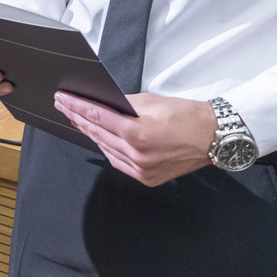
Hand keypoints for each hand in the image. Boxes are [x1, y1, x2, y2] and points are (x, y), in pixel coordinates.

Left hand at [55, 91, 217, 185]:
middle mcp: (137, 155)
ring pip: (106, 149)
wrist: (213, 137)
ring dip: (91, 134)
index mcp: (137, 133)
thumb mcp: (151, 101)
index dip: (76, 106)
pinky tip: (99, 139)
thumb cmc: (187, 116)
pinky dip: (107, 149)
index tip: (63, 98)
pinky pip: (118, 163)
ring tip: (77, 120)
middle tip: (63, 106)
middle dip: (78, 118)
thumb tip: (103, 103)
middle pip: (98, 133)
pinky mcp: (147, 178)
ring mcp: (142, 169)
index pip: (97, 116)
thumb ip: (123, 104)